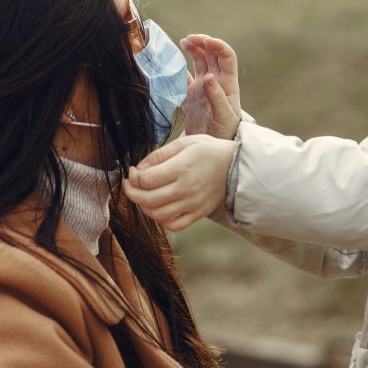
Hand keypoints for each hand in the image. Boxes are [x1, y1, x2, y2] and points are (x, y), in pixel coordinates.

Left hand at [123, 135, 237, 231]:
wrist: (237, 166)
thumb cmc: (210, 151)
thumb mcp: (186, 142)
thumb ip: (160, 154)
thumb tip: (139, 168)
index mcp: (182, 167)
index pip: (146, 180)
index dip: (133, 176)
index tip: (133, 171)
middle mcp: (186, 188)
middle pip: (147, 199)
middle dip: (132, 192)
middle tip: (131, 185)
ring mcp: (193, 204)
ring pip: (157, 214)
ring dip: (144, 207)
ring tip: (144, 196)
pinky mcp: (199, 213)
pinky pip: (174, 225)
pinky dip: (162, 220)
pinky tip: (161, 209)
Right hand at [181, 34, 240, 138]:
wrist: (215, 146)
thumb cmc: (225, 132)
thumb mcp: (223, 116)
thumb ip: (216, 97)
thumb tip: (207, 77)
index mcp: (227, 83)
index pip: (226, 56)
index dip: (218, 46)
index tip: (206, 41)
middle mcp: (216, 81)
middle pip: (211, 54)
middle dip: (202, 42)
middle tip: (188, 40)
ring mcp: (203, 86)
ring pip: (199, 61)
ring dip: (193, 49)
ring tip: (183, 42)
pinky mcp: (191, 94)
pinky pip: (185, 76)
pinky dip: (178, 68)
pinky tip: (171, 61)